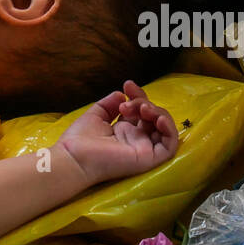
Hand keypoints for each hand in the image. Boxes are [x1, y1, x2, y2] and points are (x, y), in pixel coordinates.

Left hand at [54, 80, 179, 184]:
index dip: (138, 95)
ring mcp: (143, 149)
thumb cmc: (79, 140)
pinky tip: (158, 119)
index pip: (140, 110)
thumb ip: (109, 104)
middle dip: (143, 102)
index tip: (127, 85)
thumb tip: (121, 95)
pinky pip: (169, 146)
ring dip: (157, 112)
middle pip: (152, 116)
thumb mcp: (96, 115)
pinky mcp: (148, 159)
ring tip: (142, 109)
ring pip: (163, 128)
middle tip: (125, 104)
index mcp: (123, 131)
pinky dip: (170, 129)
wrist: (73, 158)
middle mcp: (135, 139)